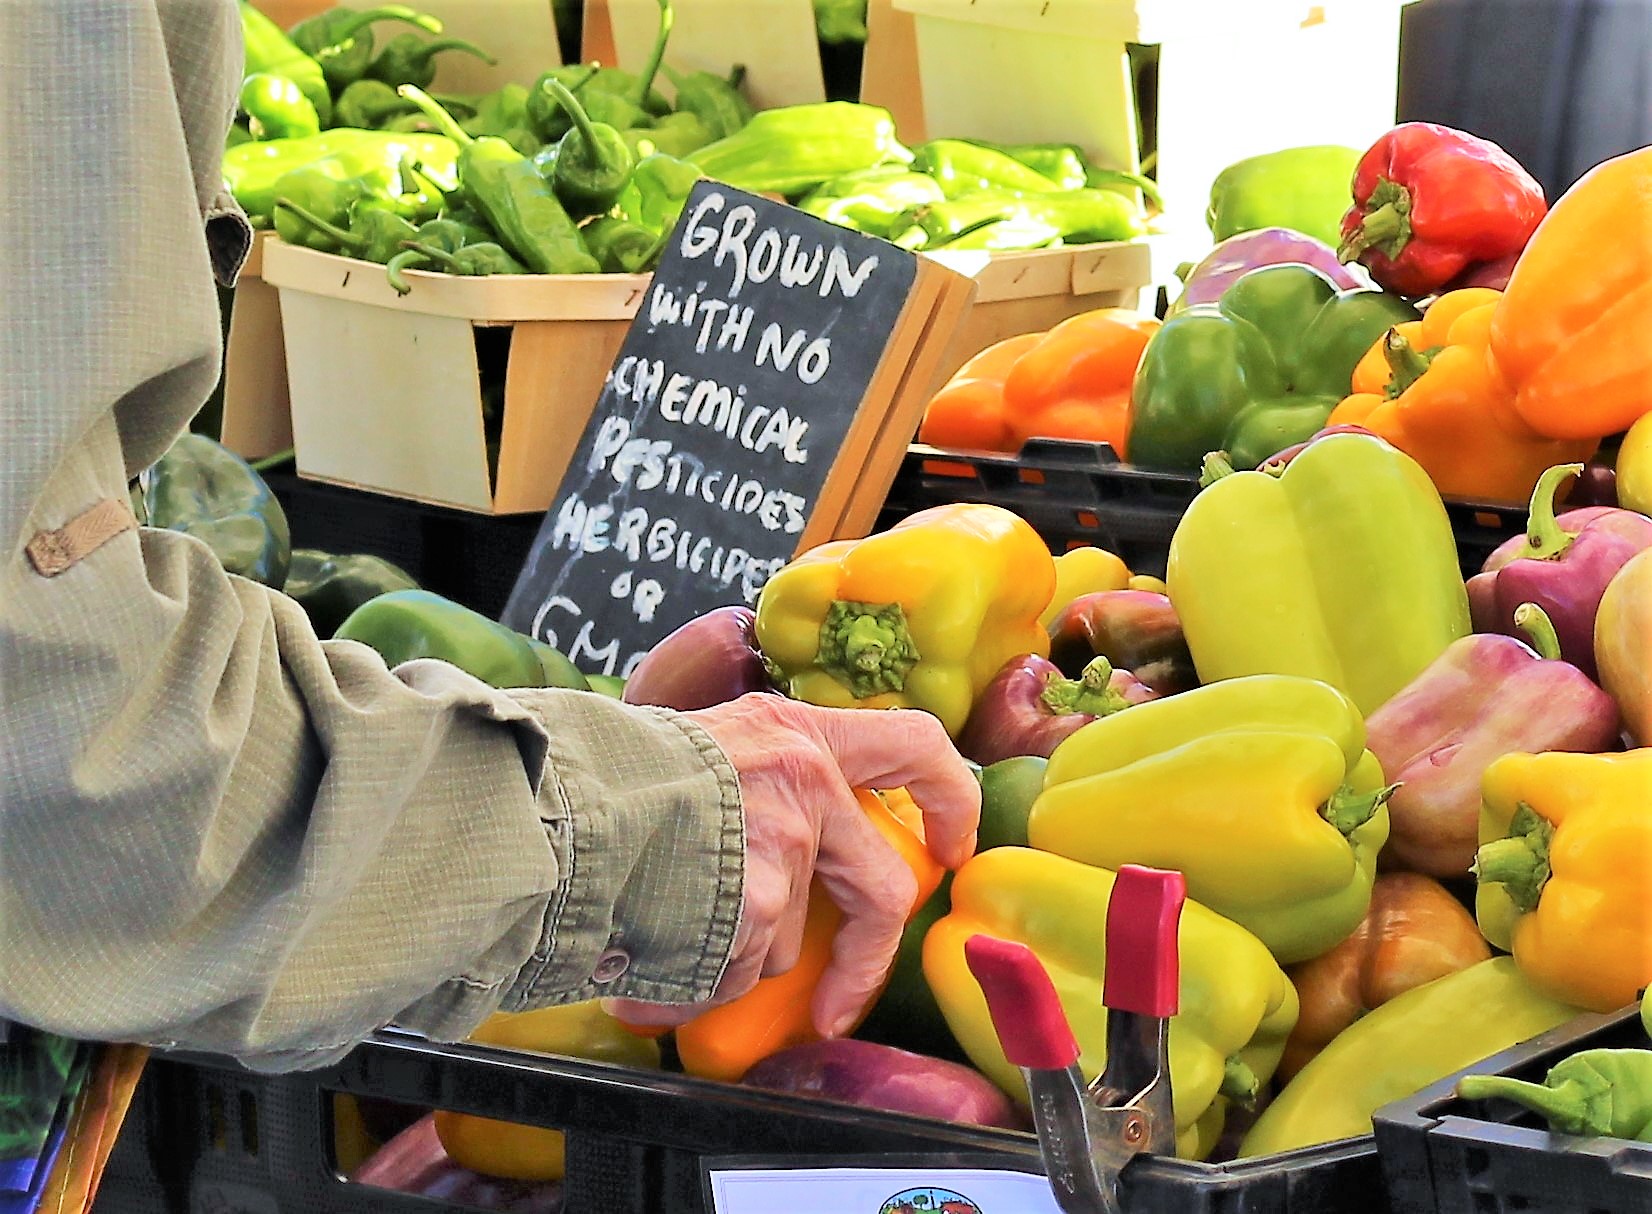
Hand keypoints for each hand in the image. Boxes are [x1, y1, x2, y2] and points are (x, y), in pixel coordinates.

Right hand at [605, 695, 978, 1036]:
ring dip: (730, 956)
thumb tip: (777, 832)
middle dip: (865, 961)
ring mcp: (785, 846)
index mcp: (795, 733)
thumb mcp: (700, 745)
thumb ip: (753, 777)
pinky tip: (644, 963)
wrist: (546, 806)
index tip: (952, 844)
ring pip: (785, 939)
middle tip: (837, 1005)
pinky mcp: (757, 905)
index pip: (916, 744)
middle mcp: (805, 782)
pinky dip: (693, 981)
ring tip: (658, 935)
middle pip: (881, 886)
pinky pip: (738, 970)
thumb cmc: (601, 776)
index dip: (950, 799)